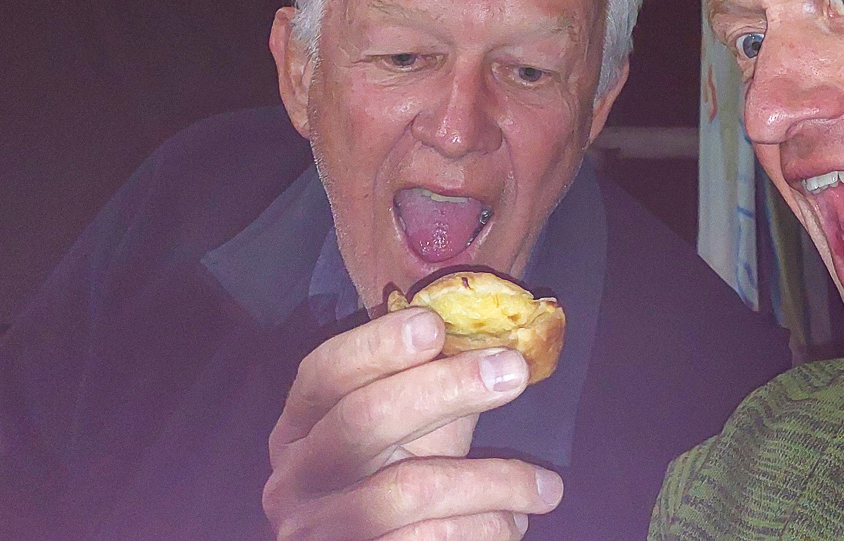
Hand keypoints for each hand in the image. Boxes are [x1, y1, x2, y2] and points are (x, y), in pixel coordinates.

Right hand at [264, 306, 564, 540]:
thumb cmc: (395, 491)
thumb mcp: (403, 439)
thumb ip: (429, 392)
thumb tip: (493, 341)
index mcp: (301, 428)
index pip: (324, 373)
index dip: (375, 345)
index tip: (434, 325)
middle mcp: (297, 477)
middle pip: (363, 419)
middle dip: (445, 387)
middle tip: (513, 371)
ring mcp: (319, 529)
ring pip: (409, 491)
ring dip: (493, 481)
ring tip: (546, 487)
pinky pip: (429, 540)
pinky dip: (486, 528)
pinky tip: (514, 521)